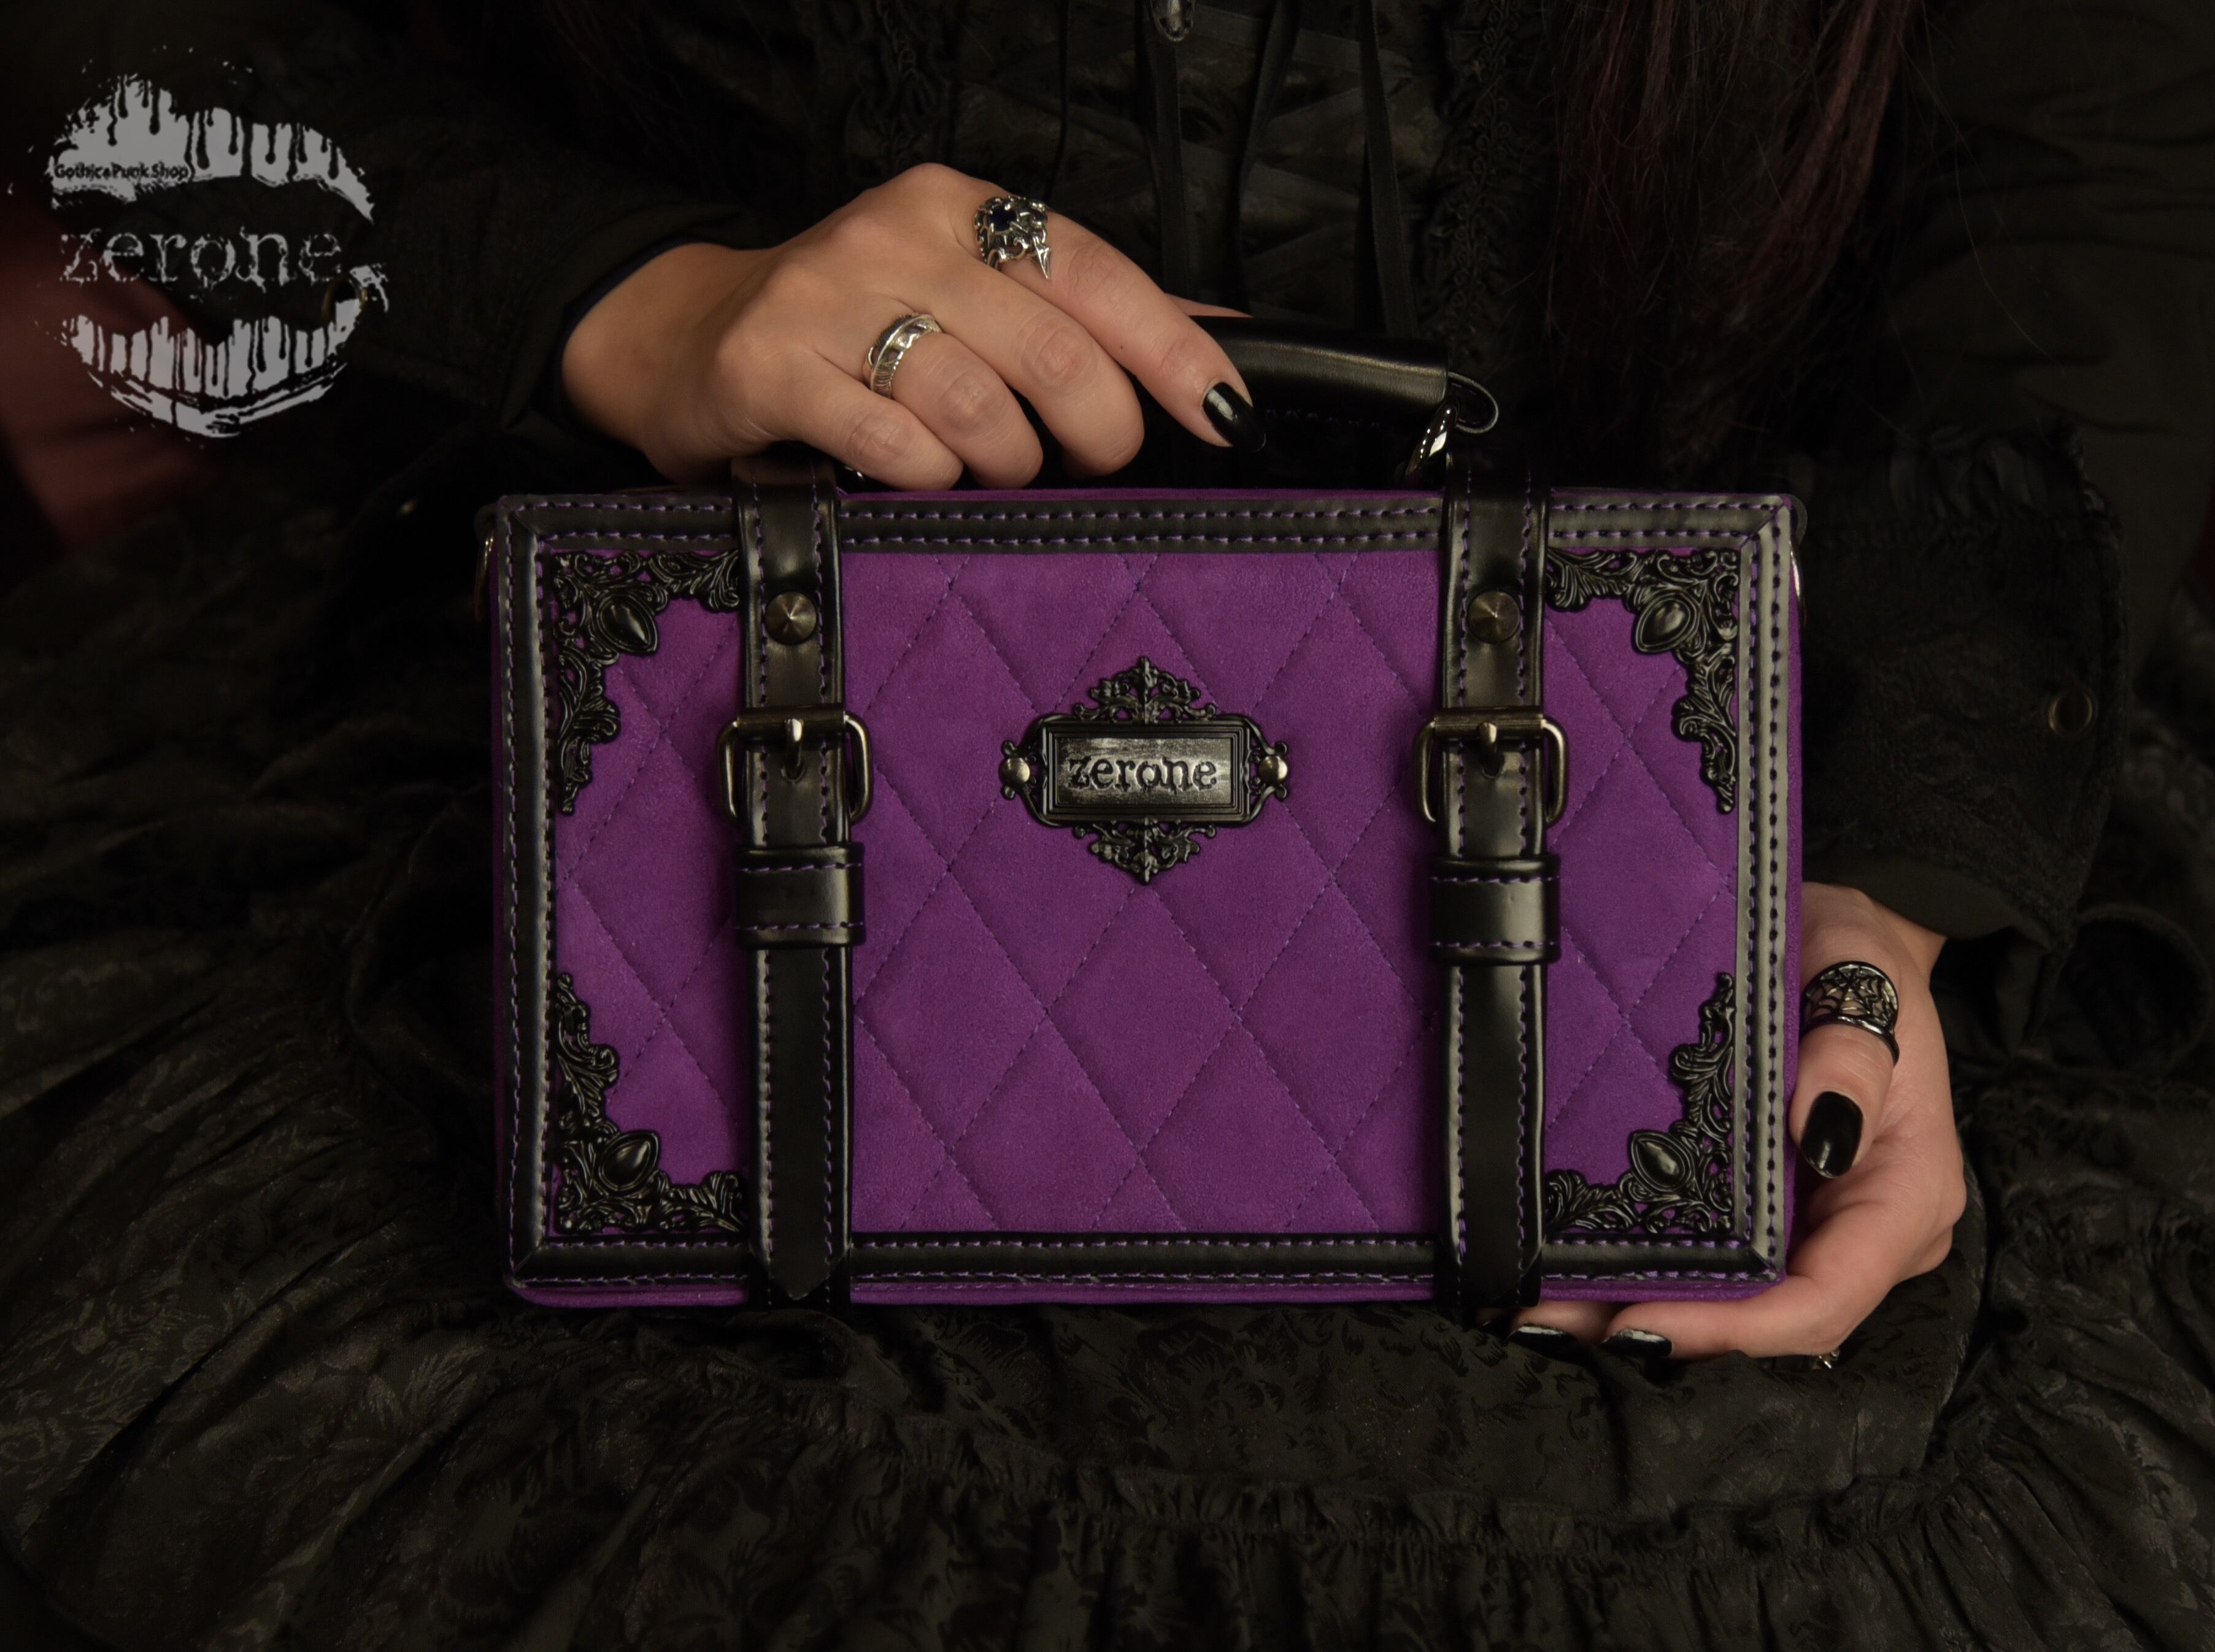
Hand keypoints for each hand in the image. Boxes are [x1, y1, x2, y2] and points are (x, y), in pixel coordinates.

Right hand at [559, 164, 1256, 485]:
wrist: (688, 339)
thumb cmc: (851, 327)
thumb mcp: (968, 293)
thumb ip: (1084, 315)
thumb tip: (1219, 339)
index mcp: (958, 207)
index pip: (1095, 273)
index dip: (1172, 350)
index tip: (1225, 413)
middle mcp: (895, 237)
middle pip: (1049, 351)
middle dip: (1096, 431)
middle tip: (1090, 462)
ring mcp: (826, 299)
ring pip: (975, 406)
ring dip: (1007, 464)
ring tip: (992, 469)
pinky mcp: (771, 369)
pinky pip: (892, 445)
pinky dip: (925, 477)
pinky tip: (913, 473)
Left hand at [1514, 882, 1963, 1359]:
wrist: (1843, 945)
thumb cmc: (1860, 961)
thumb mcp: (1862, 979)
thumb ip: (1852, 1057)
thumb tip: (1820, 1130)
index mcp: (1904, 1194)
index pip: (1826, 1297)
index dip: (1738, 1327)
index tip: (1647, 1323)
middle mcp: (1868, 1229)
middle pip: (1770, 1315)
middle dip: (1668, 1326)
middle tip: (1559, 1320)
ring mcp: (1821, 1224)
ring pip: (1736, 1297)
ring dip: (1640, 1306)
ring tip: (1545, 1309)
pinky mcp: (1777, 1208)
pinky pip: (1720, 1258)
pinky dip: (1653, 1269)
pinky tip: (1580, 1273)